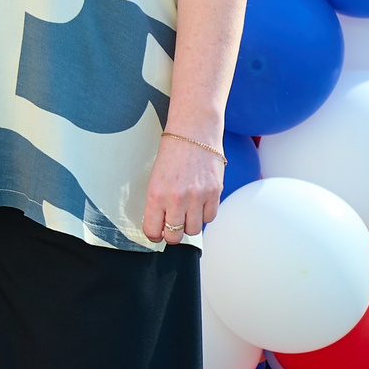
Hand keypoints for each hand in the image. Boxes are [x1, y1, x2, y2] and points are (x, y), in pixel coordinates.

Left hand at [143, 129, 226, 244]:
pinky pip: (210, 218)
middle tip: (171, 226)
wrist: (194, 132)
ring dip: (188, 225)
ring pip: (193, 230)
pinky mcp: (215, 193)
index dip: (154, 235)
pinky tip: (199, 204)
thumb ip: (157, 202)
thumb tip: (159, 224)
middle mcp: (177, 199)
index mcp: (156, 194)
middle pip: (174, 236)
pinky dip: (204, 215)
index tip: (156, 233)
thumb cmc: (172, 152)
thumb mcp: (155, 178)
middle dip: (171, 234)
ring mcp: (198, 197)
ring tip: (185, 212)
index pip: (153, 230)